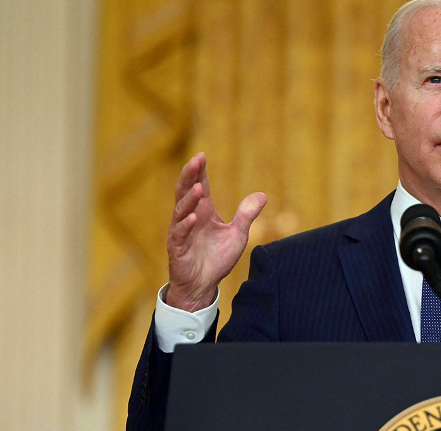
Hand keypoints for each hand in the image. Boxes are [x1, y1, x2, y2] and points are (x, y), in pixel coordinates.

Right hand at [166, 153, 266, 311]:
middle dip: (190, 176)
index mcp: (204, 211)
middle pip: (186, 191)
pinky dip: (185, 225)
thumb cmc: (217, 258)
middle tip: (195, 161)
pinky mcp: (177, 248)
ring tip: (199, 188)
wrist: (203, 285)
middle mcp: (190, 217)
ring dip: (189, 199)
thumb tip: (263, 195)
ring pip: (180, 210)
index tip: (202, 156)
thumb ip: (247, 215)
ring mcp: (181, 232)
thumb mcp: (237, 234)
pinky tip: (193, 217)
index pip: (199, 186)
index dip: (199, 171)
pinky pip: (179, 234)